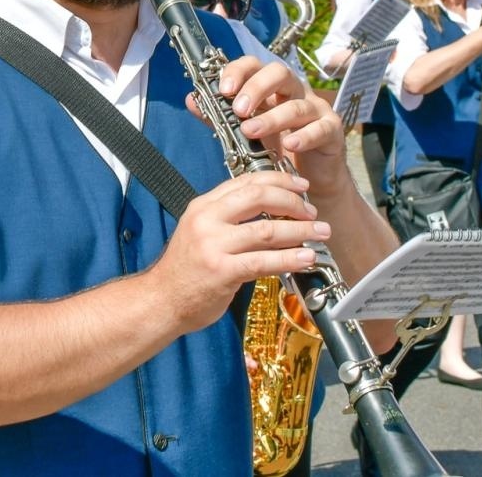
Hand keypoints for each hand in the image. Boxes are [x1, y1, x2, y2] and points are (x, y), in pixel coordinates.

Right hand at [153, 171, 325, 334]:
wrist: (161, 300)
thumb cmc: (185, 269)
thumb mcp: (201, 231)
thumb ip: (228, 218)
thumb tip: (269, 210)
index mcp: (203, 206)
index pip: (246, 181)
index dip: (278, 180)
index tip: (300, 186)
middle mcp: (207, 220)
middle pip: (258, 196)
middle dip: (292, 201)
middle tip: (312, 211)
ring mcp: (213, 245)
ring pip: (266, 229)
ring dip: (300, 230)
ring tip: (320, 233)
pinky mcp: (222, 271)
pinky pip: (263, 261)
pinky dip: (290, 258)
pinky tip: (306, 258)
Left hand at [192, 56, 340, 160]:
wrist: (309, 179)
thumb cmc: (277, 148)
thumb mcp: (245, 133)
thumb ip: (219, 116)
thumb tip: (191, 99)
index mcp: (270, 88)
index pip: (254, 65)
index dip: (238, 72)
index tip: (223, 89)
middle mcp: (293, 92)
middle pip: (279, 73)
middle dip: (257, 87)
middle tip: (238, 109)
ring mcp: (315, 109)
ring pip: (296, 104)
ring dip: (272, 117)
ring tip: (251, 131)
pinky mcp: (332, 129)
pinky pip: (320, 127)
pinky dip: (304, 135)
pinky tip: (290, 145)